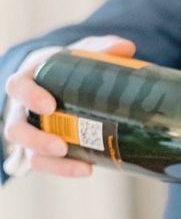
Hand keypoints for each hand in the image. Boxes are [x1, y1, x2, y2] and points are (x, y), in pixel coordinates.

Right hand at [3, 35, 135, 177]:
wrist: (57, 85)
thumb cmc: (63, 68)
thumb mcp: (77, 54)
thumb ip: (98, 49)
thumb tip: (126, 48)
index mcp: (26, 82)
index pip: (18, 88)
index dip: (30, 97)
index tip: (49, 106)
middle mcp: (21, 111)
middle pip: (16, 129)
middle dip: (36, 140)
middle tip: (61, 146)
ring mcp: (30, 135)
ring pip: (30, 155)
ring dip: (54, 164)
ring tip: (83, 166)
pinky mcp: (43, 152)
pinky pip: (47, 166)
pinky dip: (65, 170)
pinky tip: (87, 169)